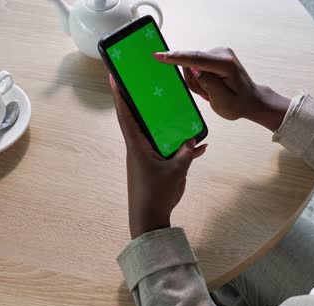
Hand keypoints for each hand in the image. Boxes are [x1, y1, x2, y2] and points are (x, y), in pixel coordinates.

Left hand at [110, 76, 207, 238]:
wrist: (150, 221)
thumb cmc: (156, 194)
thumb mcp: (176, 171)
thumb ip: (185, 152)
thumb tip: (192, 140)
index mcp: (137, 146)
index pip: (125, 115)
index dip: (120, 95)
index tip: (114, 76)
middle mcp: (138, 148)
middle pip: (139, 120)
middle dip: (143, 102)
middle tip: (150, 85)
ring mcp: (146, 158)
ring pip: (155, 134)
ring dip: (165, 124)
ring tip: (177, 110)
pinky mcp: (155, 167)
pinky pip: (168, 151)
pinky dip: (180, 147)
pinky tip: (199, 146)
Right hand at [153, 47, 290, 130]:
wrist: (251, 100)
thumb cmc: (238, 104)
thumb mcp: (224, 102)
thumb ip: (209, 84)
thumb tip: (195, 69)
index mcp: (225, 64)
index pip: (195, 59)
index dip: (175, 58)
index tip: (158, 55)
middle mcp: (222, 53)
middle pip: (191, 64)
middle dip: (193, 82)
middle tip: (207, 96)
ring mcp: (218, 52)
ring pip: (191, 65)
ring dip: (196, 82)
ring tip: (210, 93)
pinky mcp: (214, 54)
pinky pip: (195, 65)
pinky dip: (199, 79)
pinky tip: (210, 87)